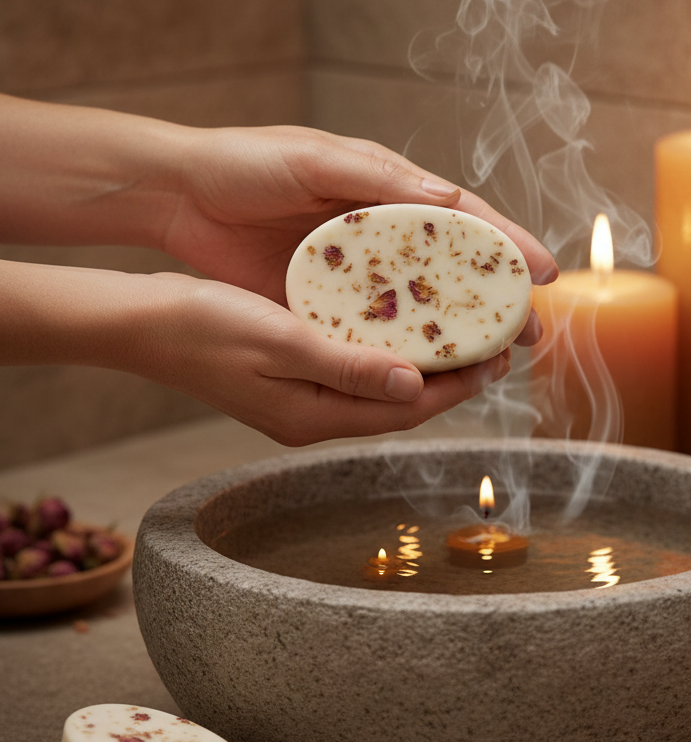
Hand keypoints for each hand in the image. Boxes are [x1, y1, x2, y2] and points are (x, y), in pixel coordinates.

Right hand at [1, 262, 512, 442]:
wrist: (142, 324)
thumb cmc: (202, 327)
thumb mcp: (281, 342)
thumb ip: (348, 367)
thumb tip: (415, 386)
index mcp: (314, 416)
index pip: (406, 409)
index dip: (458, 387)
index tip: (498, 357)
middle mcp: (314, 418)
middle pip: (403, 404)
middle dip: (453, 379)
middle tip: (497, 344)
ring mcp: (303, 402)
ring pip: (384, 389)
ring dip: (426, 366)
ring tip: (465, 335)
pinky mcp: (293, 381)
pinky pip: (359, 373)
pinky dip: (391, 355)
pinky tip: (405, 328)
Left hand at [165, 126, 556, 344]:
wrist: (178, 195)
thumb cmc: (246, 163)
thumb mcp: (315, 160)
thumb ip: (379, 179)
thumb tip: (450, 200)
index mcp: (388, 192)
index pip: (462, 220)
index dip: (508, 245)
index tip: (546, 273)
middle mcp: (380, 235)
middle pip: (452, 271)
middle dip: (496, 299)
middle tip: (530, 332)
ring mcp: (355, 274)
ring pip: (418, 307)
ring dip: (457, 333)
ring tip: (494, 359)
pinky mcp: (324, 304)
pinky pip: (372, 331)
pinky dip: (402, 349)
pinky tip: (426, 370)